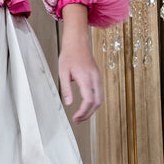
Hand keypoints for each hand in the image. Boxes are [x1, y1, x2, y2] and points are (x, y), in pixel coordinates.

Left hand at [58, 3, 101, 122]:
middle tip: (77, 120)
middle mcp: (95, 78)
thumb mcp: (63, 72)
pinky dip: (94, 103)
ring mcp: (98, 78)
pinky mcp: (98, 78)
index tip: (75, 117)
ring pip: (99, 99)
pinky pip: (99, 94)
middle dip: (87, 114)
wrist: (78, 43)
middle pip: (96, 102)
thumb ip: (66, 89)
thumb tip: (69, 104)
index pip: (88, 100)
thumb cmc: (69, 56)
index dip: (83, 111)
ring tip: (80, 116)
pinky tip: (85, 107)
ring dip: (91, 110)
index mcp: (85, 77)